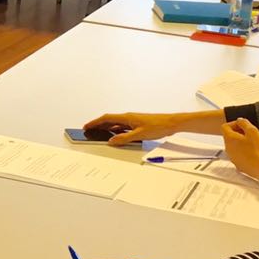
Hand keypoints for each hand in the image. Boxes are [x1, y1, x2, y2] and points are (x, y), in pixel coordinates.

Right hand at [82, 111, 196, 144]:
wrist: (171, 123)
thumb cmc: (158, 125)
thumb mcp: (139, 135)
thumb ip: (124, 138)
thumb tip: (112, 141)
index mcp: (127, 117)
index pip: (106, 118)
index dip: (95, 122)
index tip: (87, 126)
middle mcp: (128, 117)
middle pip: (109, 120)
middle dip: (98, 125)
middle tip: (90, 130)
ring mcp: (133, 120)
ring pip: (116, 124)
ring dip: (107, 129)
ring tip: (100, 134)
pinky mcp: (137, 124)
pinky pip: (123, 127)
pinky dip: (117, 131)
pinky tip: (116, 136)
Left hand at [222, 118, 258, 179]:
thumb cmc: (258, 151)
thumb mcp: (253, 131)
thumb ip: (244, 123)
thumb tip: (240, 120)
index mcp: (230, 139)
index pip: (225, 126)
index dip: (234, 124)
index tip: (243, 125)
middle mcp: (228, 148)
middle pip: (229, 136)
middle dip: (238, 132)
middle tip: (250, 134)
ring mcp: (232, 157)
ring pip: (233, 145)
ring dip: (241, 142)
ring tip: (252, 143)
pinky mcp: (237, 163)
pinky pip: (237, 154)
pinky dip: (243, 151)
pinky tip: (252, 152)